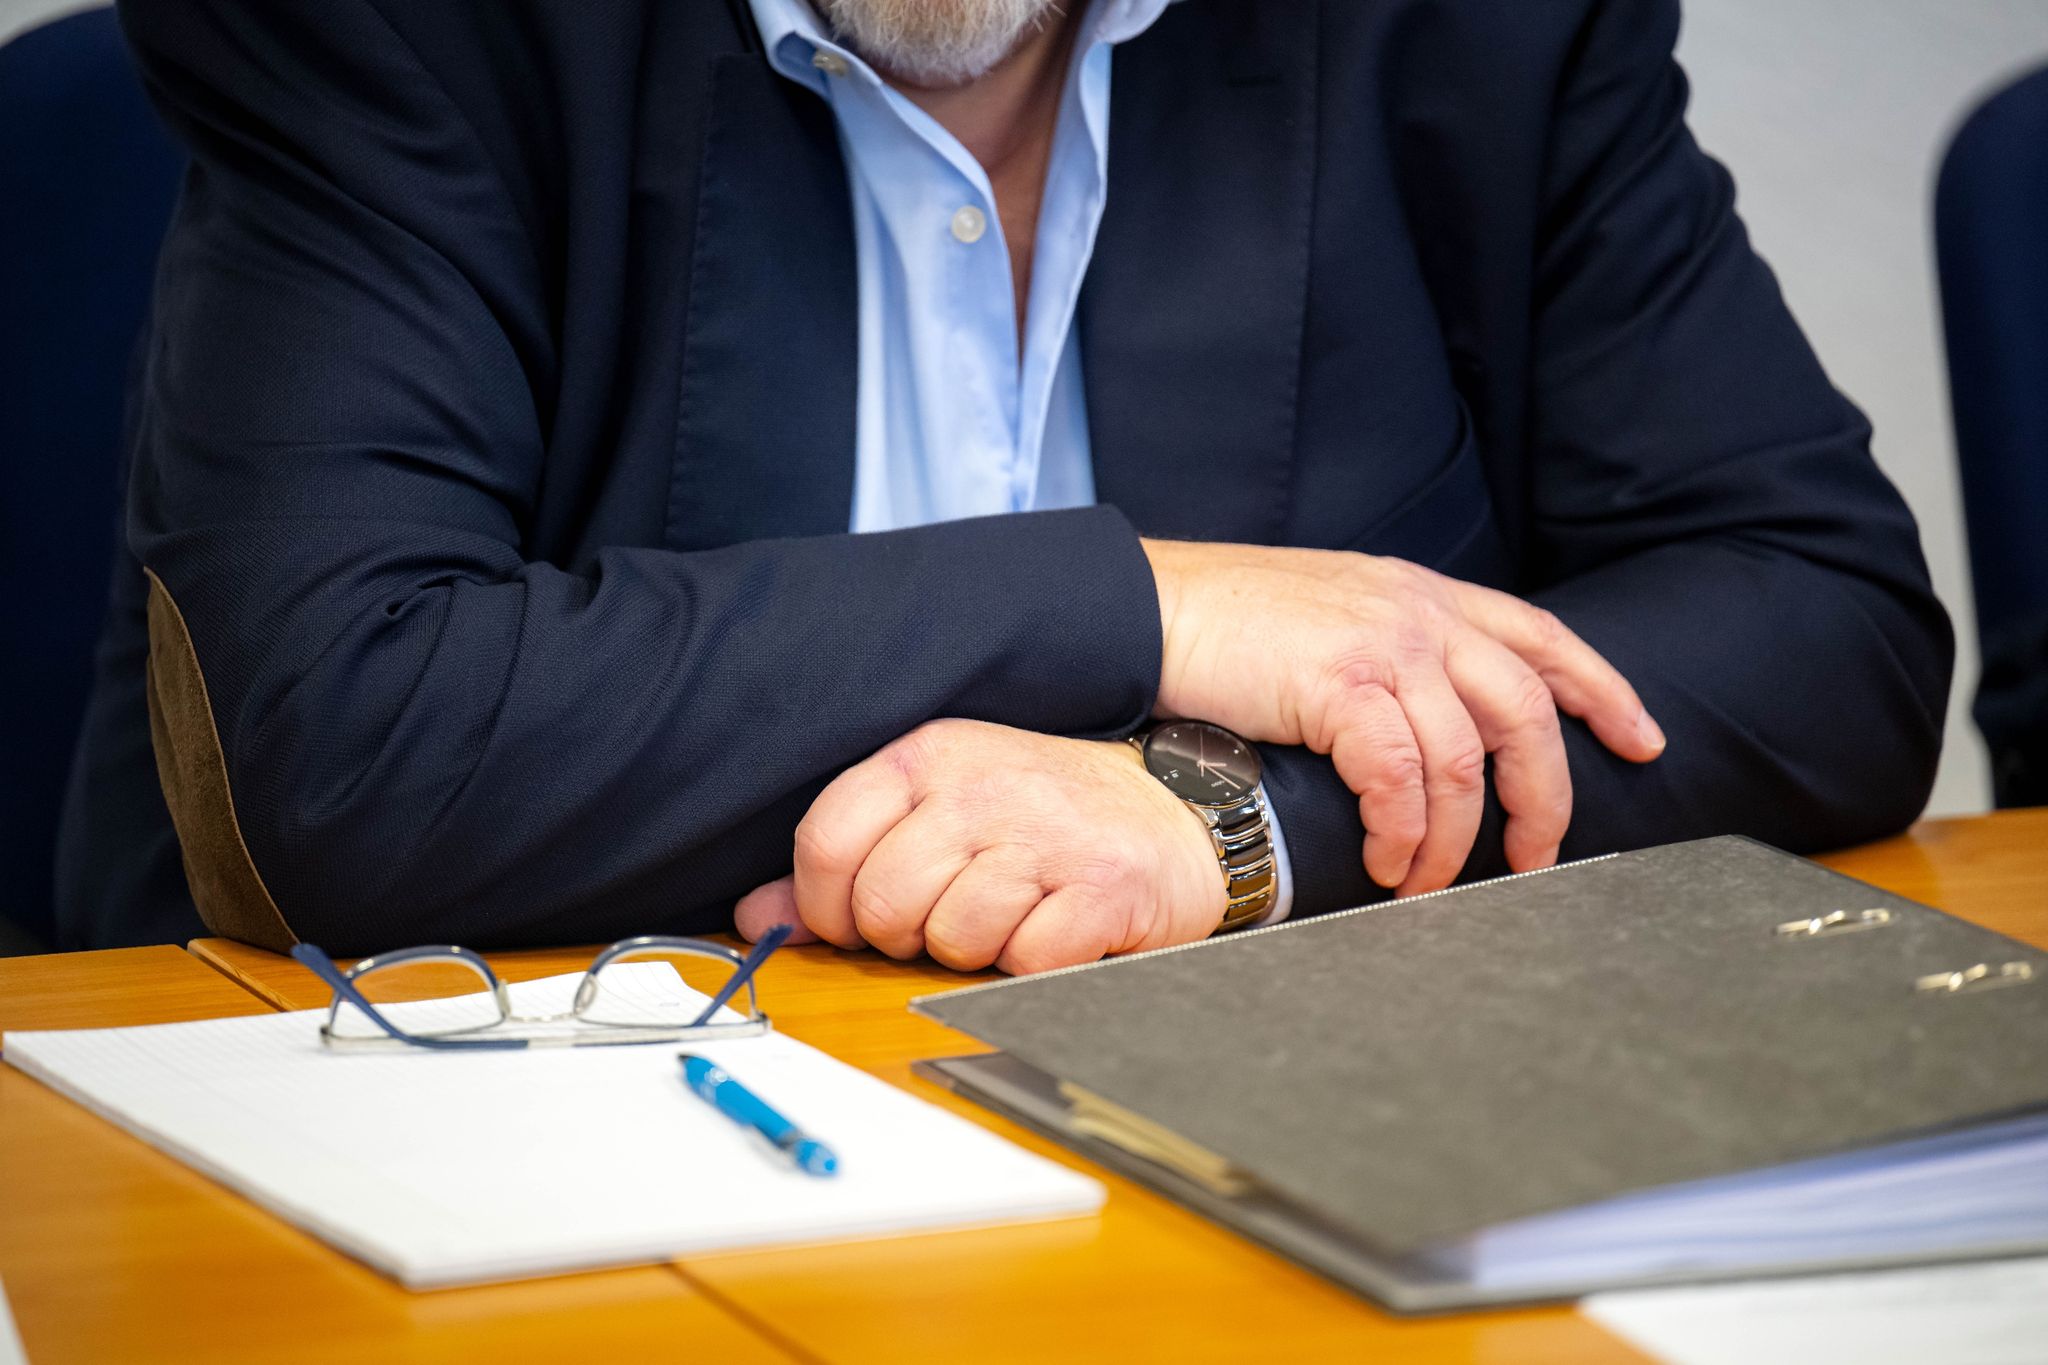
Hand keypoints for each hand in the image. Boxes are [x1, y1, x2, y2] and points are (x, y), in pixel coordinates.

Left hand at [733, 720, 1224, 974]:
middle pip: (883, 903)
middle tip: (955, 913)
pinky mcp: (1101, 888)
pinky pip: (1024, 960)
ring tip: (1016, 912)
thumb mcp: (941, 809)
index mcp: (930, 755)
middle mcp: (982, 785)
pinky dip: (1035, 964)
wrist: (1180, 808)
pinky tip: (1058, 927)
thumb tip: (757, 916)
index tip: (857, 920)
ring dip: (977, 949)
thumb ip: (846, 859)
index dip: (826, 904)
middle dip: (909, 934)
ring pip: (950, 938)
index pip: (826, 840)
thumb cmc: (1048, 815)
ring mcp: (1045, 834)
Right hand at [1143, 540, 1663, 895]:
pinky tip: (1382, 859)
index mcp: (1423, 594)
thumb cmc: (1227, 625)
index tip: (1641, 741)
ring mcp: (1383, 645)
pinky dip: (1400, 832)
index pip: (1541, 637)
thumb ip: (1389, 654)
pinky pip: (1400, 778)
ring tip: (1423, 883)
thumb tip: (1421, 729)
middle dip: (1543, 798)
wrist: (1150, 608)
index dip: (1600, 691)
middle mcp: (1418, 613)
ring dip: (1451, 840)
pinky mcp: (1340, 684)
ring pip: (1463, 761)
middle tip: (1533, 860)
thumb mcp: (1332, 617)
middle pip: (1524, 712)